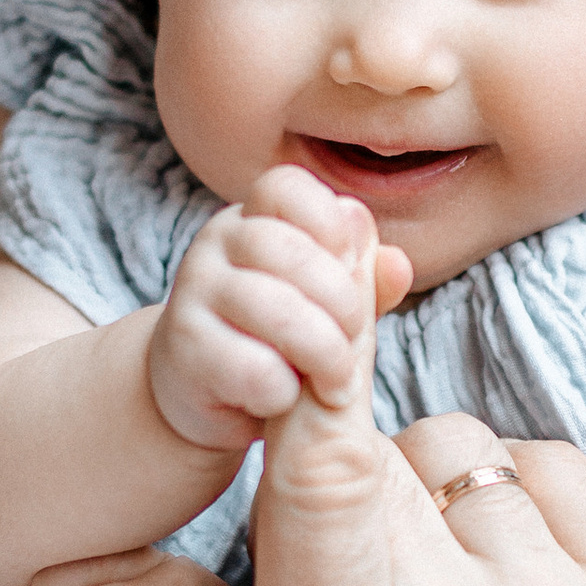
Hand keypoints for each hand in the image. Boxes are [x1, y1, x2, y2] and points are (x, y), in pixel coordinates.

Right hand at [117, 319, 585, 585]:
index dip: (296, 394)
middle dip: (349, 491)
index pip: (320, 472)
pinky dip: (526, 504)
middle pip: (389, 456)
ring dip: (440, 500)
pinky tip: (510, 584)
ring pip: (476, 458)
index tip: (281, 368)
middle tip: (352, 584)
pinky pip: (568, 478)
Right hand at [147, 166, 413, 457]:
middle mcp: (213, 244)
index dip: (330, 225)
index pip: (287, 187)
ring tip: (337, 384)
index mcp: (250, 219)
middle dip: (343, 304)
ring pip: (277, 311)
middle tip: (355, 341)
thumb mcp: (321, 303)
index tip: (347, 269)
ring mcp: (192, 295)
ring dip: (325, 354)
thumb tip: (399, 264)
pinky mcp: (186, 352)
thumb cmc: (273, 337)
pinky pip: (255, 368)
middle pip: (291, 253)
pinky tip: (285, 398)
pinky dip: (285, 390)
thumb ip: (361, 281)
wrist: (200, 392)